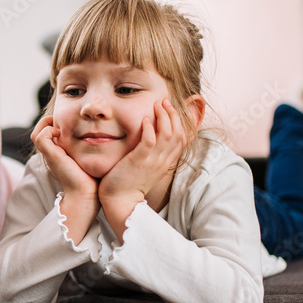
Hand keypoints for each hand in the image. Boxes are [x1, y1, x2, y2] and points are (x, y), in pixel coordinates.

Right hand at [31, 115, 99, 243]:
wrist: (87, 195)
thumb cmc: (94, 180)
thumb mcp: (92, 159)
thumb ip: (93, 148)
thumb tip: (108, 136)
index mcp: (60, 153)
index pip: (49, 133)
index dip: (57, 123)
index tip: (72, 121)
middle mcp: (52, 154)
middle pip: (40, 131)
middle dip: (51, 121)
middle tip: (66, 119)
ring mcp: (50, 155)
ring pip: (37, 133)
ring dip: (47, 124)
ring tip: (63, 126)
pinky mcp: (51, 155)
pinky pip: (40, 136)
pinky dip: (49, 130)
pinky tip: (64, 133)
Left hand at [99, 98, 187, 234]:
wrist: (120, 201)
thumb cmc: (129, 183)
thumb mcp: (147, 167)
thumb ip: (152, 153)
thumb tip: (152, 139)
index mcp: (166, 162)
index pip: (182, 139)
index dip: (180, 121)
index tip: (171, 108)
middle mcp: (163, 161)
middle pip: (178, 134)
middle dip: (173, 115)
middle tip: (165, 101)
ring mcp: (152, 161)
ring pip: (167, 135)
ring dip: (163, 117)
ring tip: (157, 104)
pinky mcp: (139, 161)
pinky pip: (149, 142)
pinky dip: (149, 128)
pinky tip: (144, 119)